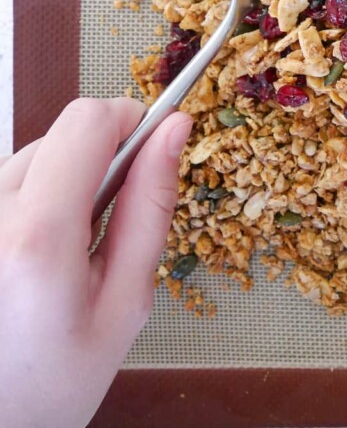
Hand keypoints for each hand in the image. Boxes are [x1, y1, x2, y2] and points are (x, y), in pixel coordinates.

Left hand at [0, 98, 190, 427]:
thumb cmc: (51, 383)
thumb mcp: (125, 303)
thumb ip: (151, 208)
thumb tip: (175, 131)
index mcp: (37, 239)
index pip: (87, 122)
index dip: (128, 119)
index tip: (152, 141)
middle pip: (60, 136)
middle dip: (97, 163)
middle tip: (105, 228)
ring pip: (32, 157)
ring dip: (60, 185)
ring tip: (63, 253)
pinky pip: (7, 184)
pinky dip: (31, 202)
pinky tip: (32, 257)